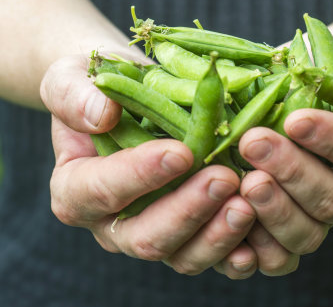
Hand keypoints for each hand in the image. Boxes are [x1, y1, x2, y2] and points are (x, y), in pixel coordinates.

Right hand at [40, 54, 257, 277]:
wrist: (131, 99)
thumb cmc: (99, 88)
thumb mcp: (71, 78)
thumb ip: (74, 95)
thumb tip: (101, 114)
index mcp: (76, 190)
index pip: (100, 191)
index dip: (139, 175)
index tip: (179, 152)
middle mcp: (114, 224)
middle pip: (146, 237)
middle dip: (188, 211)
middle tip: (224, 178)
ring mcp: (157, 233)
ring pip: (184, 255)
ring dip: (218, 234)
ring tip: (249, 203)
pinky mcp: (191, 236)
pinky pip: (214, 256)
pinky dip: (238, 249)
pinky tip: (261, 228)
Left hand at [237, 30, 332, 275]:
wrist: (319, 81)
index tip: (296, 118)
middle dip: (292, 172)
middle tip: (253, 142)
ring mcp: (321, 214)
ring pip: (306, 232)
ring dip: (272, 209)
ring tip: (242, 180)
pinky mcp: (287, 225)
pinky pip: (277, 253)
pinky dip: (253, 244)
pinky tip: (228, 217)